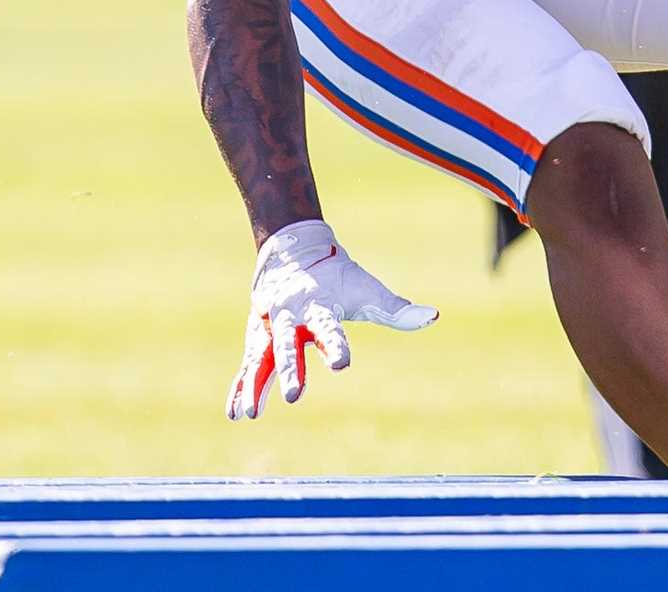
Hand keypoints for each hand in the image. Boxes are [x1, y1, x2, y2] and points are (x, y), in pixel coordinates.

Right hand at [227, 218, 437, 419]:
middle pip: (290, 345)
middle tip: (294, 396)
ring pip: (262, 358)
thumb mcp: (365, 291)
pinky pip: (248, 365)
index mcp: (319, 306)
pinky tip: (234, 413)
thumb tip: (433, 317)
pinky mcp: (258, 338)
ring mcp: (270, 328)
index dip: (336, 345)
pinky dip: (240, 387)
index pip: (330, 328)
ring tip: (251, 414)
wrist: (293, 252)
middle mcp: (291, 316)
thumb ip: (395, 310)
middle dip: (292, 370)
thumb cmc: (336, 278)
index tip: (343, 363)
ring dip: (256, 384)